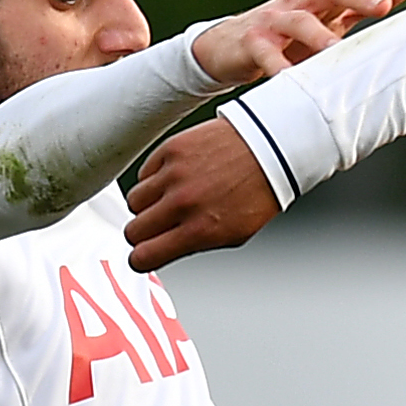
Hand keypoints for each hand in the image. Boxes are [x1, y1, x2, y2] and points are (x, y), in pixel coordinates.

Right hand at [124, 119, 279, 268]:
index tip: (146, 254)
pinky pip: (144, 173)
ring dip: (147, 204)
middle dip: (144, 234)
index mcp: (199, 230)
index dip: (142, 259)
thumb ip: (196, 243)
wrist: (272, 146)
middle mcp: (182, 203)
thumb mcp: (236, 233)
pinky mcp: (171, 149)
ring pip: (134, 200)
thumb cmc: (260, 190)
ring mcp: (174, 174)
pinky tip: (176, 178)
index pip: (144, 257)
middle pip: (133, 231)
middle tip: (159, 227)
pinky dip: (155, 178)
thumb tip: (169, 249)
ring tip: (170, 199)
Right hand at [191, 0, 405, 86]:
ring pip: (299, 21)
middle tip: (384, 4)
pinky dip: (278, 66)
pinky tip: (289, 78)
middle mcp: (303, 2)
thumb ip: (366, 3)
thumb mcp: (329, 18)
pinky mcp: (252, 44)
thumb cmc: (289, 35)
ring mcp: (276, 21)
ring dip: (318, 34)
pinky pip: (266, 55)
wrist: (228, 48)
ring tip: (335, 49)